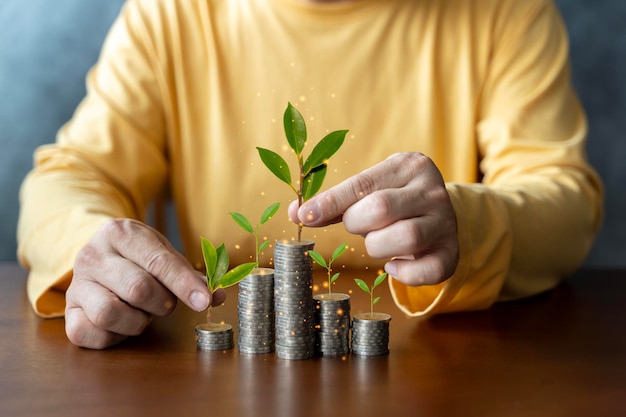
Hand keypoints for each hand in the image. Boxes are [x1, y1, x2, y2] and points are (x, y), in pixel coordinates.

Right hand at [65, 218, 224, 348]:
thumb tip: (218, 295)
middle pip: (137, 289)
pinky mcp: (68, 311)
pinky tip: (122, 324)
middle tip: (165, 303)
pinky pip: (89, 333)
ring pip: (110, 313)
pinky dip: (113, 336)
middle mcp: (92, 255)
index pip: (158, 261)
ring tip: (141, 311)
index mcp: (120, 233)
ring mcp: (76, 284)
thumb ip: (190, 275)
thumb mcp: (164, 254)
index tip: (204, 300)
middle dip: (161, 302)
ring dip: (136, 320)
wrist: (99, 254)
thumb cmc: (138, 257)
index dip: (183, 284)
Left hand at [289, 152, 458, 285]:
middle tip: (359, 226)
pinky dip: (403, 274)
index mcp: (408, 166)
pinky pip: (427, 271)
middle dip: (357, 223)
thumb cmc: (394, 199)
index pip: (362, 184)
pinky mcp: (452, 253)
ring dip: (378, 246)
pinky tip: (394, 265)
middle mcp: (432, 191)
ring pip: (405, 237)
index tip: (303, 215)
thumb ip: (336, 202)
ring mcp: (446, 223)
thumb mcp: (370, 189)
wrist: (440, 213)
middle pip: (381, 208)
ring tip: (378, 241)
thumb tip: (296, 213)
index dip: (329, 202)